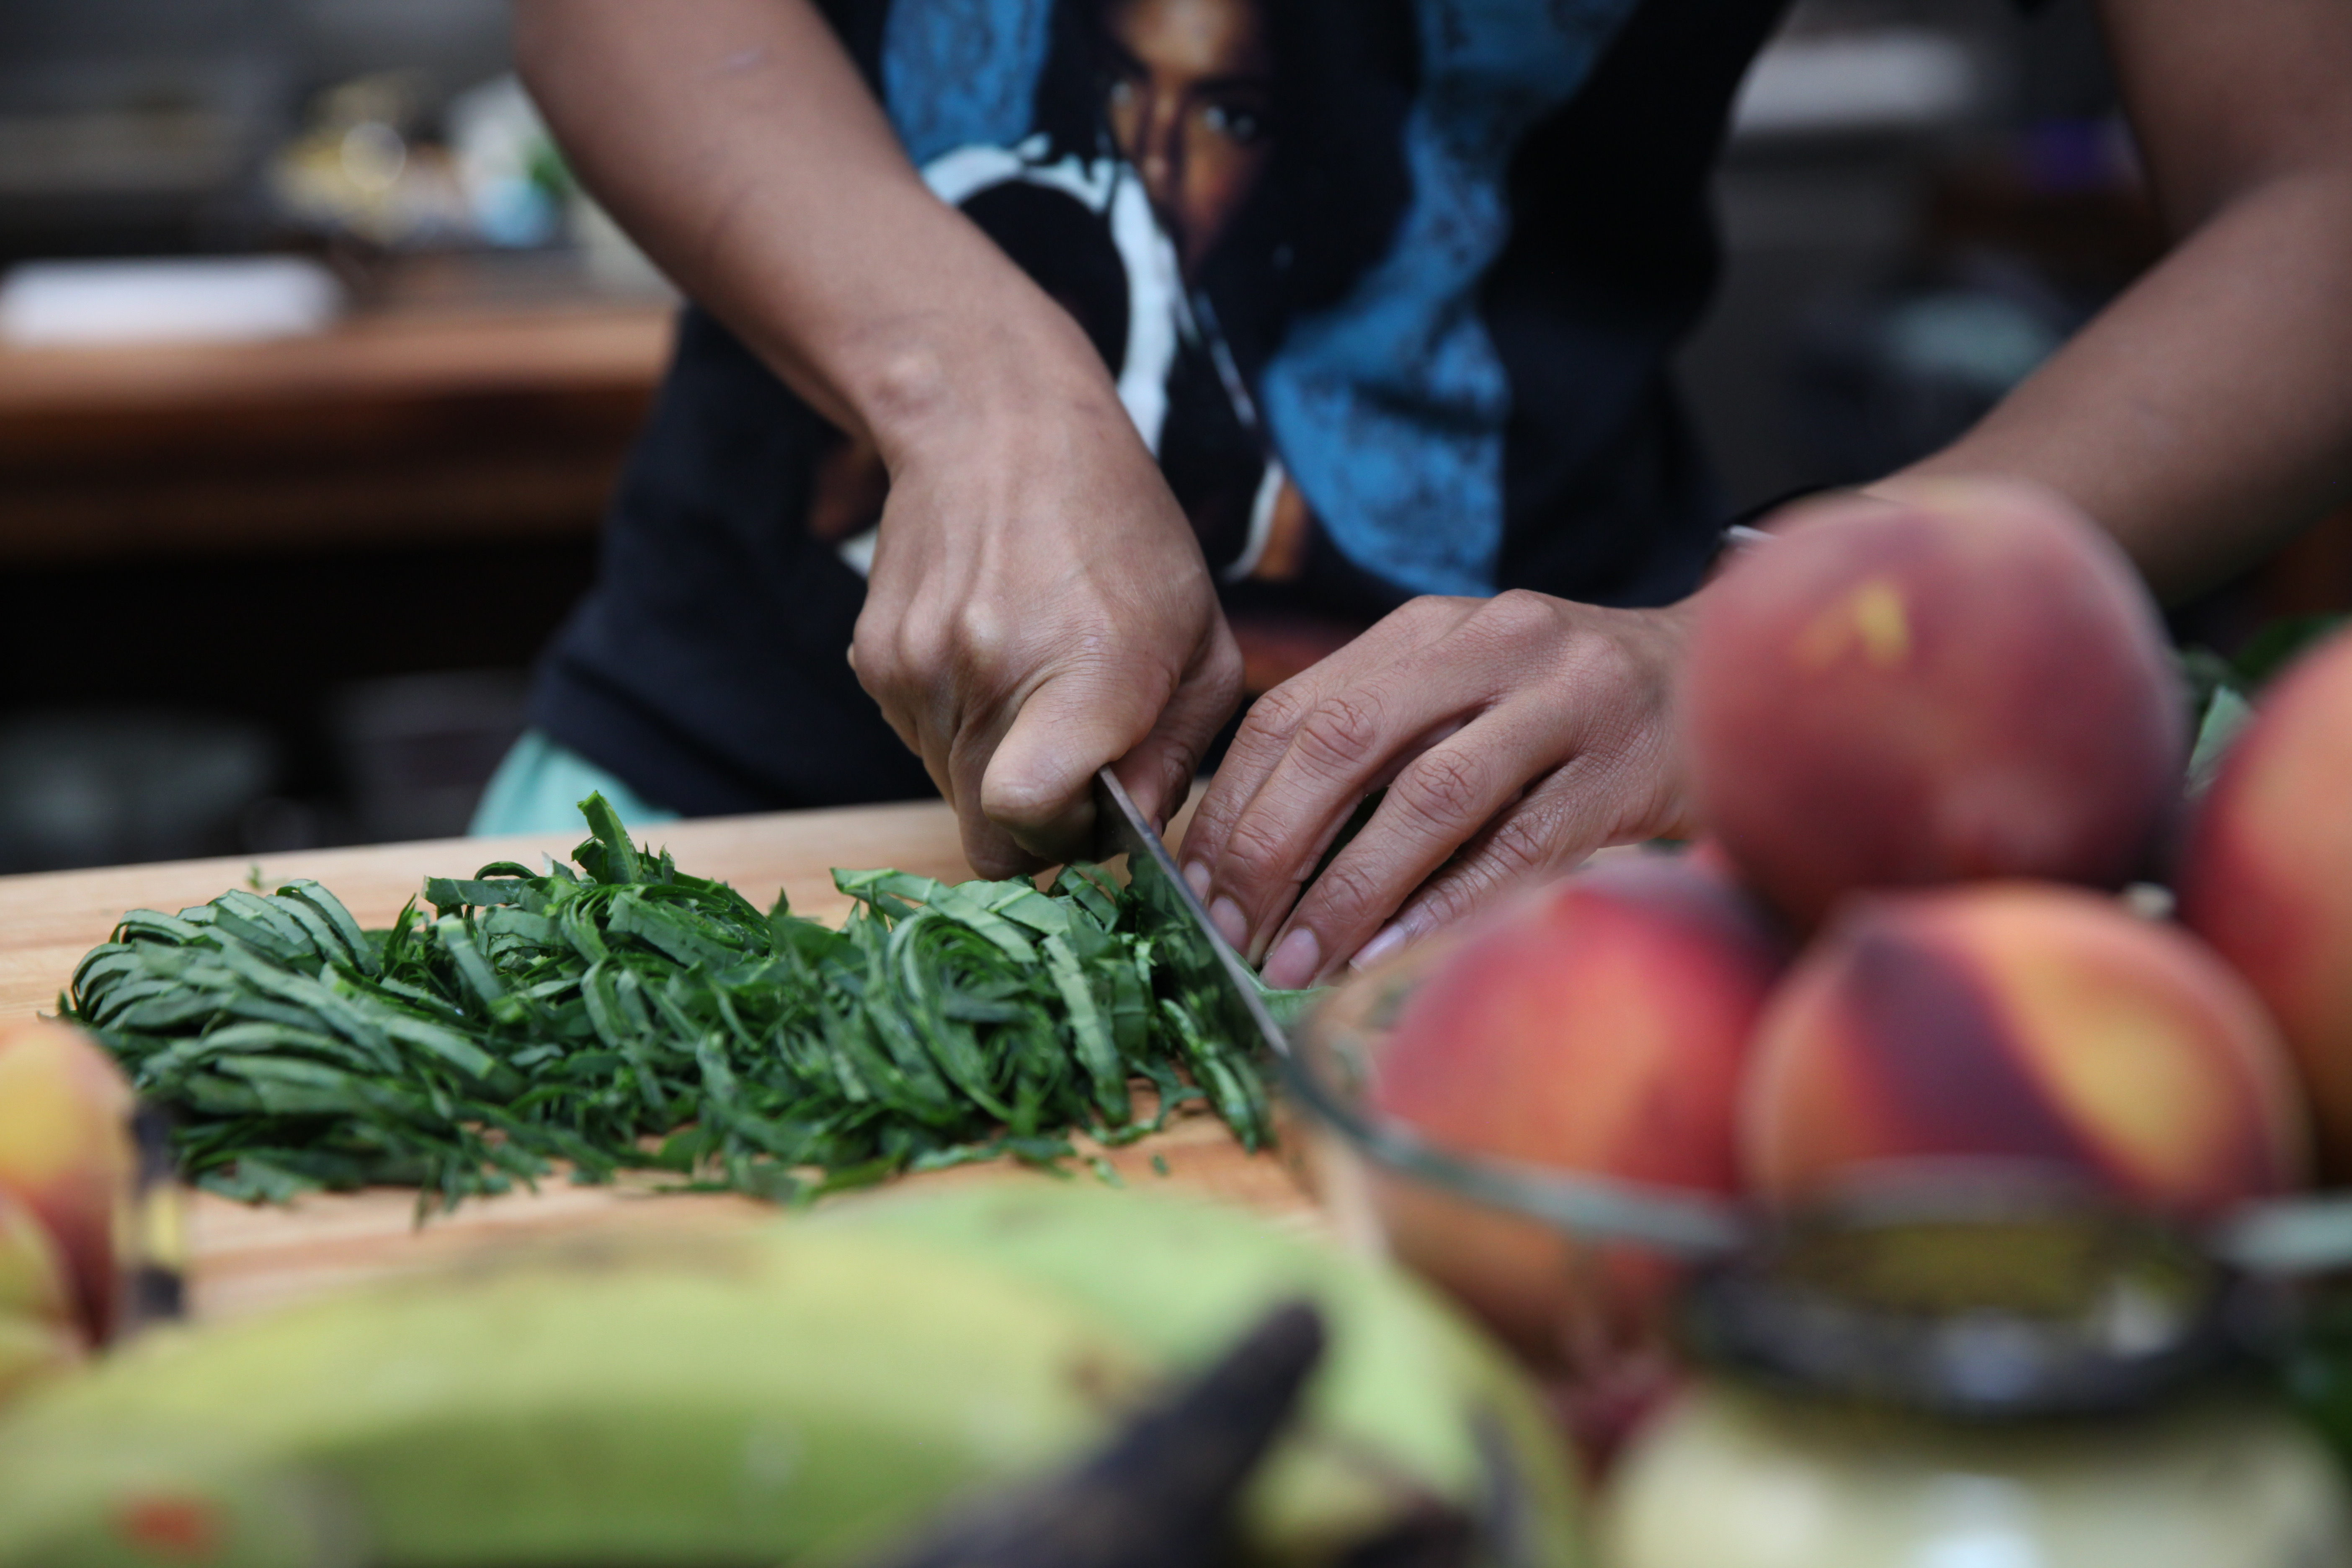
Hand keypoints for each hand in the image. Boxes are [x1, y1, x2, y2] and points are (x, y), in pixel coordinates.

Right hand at [852, 379, 1242, 878]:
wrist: (998, 428)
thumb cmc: (1123, 535)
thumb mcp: (1199, 642)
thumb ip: (1173, 756)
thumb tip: (1132, 835)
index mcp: (1084, 675)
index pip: (1024, 821)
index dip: (1059, 838)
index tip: (1091, 809)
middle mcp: (986, 675)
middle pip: (987, 830)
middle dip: (1035, 817)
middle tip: (1075, 750)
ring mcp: (917, 669)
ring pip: (950, 787)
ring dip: (996, 762)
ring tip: (1034, 676)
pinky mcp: (875, 660)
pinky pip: (919, 738)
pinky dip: (958, 722)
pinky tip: (991, 651)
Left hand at [1177, 590, 1698, 987]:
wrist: (1716, 671)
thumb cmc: (1559, 705)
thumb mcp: (1458, 688)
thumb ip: (1369, 739)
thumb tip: (1246, 852)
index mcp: (1429, 627)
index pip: (1296, 708)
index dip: (1231, 800)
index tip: (1192, 883)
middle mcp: (1492, 644)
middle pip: (1346, 743)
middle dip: (1269, 846)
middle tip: (1230, 931)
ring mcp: (1566, 700)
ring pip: (1429, 798)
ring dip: (1348, 891)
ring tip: (1294, 961)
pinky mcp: (1622, 769)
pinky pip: (1517, 846)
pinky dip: (1442, 904)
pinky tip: (1386, 954)